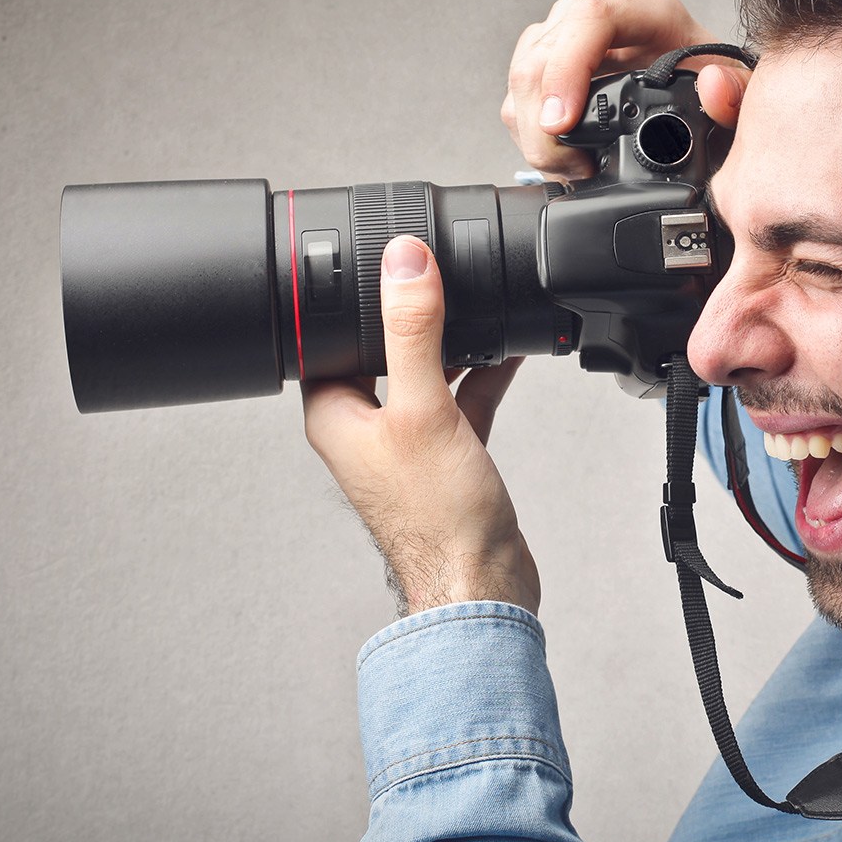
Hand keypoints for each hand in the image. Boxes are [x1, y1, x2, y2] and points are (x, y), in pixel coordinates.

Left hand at [302, 235, 538, 616]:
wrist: (481, 586)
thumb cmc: (438, 522)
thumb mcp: (423, 408)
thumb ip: (413, 332)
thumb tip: (405, 264)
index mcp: (335, 414)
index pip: (331, 335)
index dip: (356, 294)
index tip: (386, 255)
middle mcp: (365, 427)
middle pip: (383, 347)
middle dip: (414, 311)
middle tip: (441, 272)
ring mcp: (407, 441)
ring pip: (427, 370)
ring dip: (454, 340)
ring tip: (483, 304)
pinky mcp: (448, 454)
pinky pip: (462, 397)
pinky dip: (484, 372)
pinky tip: (510, 349)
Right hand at [501, 0, 752, 178]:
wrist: (701, 111)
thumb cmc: (717, 100)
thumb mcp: (744, 102)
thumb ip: (738, 96)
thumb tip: (711, 84)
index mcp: (651, 12)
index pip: (592, 19)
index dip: (567, 69)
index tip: (561, 123)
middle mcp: (605, 13)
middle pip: (544, 53)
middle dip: (544, 122)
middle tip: (574, 168)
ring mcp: (572, 34)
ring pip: (524, 73)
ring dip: (534, 130)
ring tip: (574, 166)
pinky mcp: (551, 61)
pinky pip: (519, 92)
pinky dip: (529, 131)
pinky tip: (561, 152)